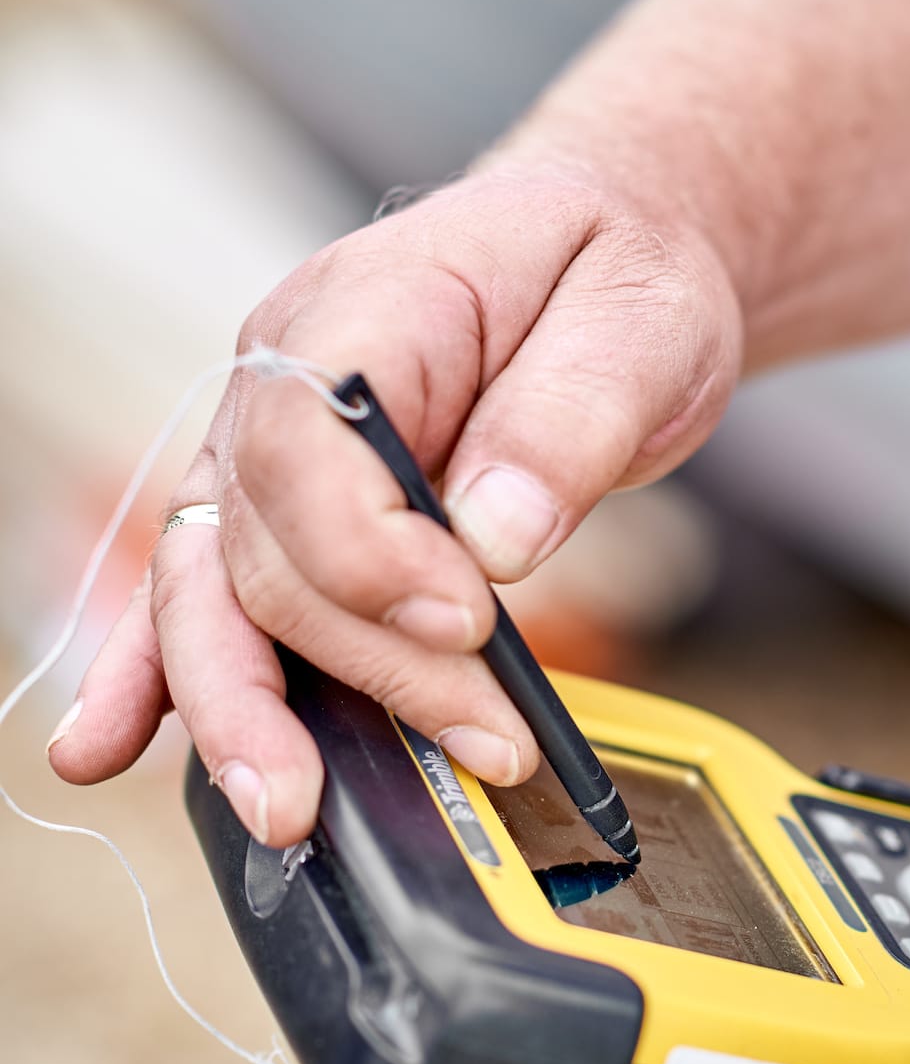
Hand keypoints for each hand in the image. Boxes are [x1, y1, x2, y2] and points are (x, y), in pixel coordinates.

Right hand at [49, 161, 740, 844]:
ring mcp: (270, 441)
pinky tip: (115, 742)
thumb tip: (494, 537)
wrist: (597, 255)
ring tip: (285, 808)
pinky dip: (161, 670)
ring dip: (241, 706)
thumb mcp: (639, 320)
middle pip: (261, 542)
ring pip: (210, 586)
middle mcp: (285, 375)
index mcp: (367, 304)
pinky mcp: (289, 504)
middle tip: (481, 741)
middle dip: (360, 664)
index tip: (472, 620)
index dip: (369, 554)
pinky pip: (209, 590)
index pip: (306, 446)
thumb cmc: (613, 274)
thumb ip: (569, 419)